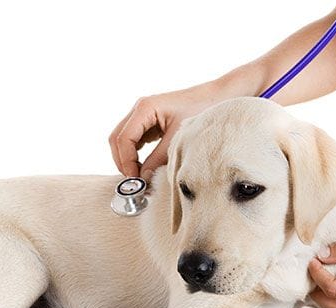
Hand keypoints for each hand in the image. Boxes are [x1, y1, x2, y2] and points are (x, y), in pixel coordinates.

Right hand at [108, 85, 222, 179]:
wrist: (218, 97)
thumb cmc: (201, 110)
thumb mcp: (178, 138)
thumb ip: (158, 158)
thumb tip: (143, 178)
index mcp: (144, 108)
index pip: (123, 139)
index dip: (126, 162)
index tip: (135, 180)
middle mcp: (140, 109)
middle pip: (117, 139)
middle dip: (123, 162)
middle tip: (135, 181)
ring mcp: (143, 115)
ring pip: (123, 140)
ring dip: (127, 159)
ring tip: (140, 177)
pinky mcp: (150, 123)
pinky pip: (134, 140)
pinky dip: (135, 155)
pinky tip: (145, 167)